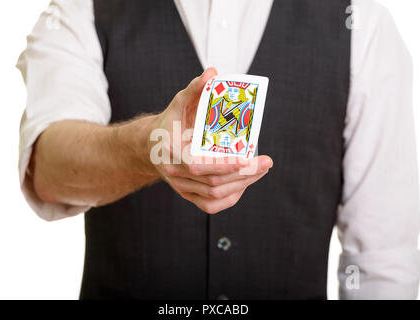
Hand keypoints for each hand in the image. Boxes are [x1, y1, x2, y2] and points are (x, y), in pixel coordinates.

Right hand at [151, 68, 272, 213]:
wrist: (153, 147)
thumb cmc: (169, 124)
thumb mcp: (178, 105)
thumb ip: (194, 89)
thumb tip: (212, 73)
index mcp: (170, 154)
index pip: (197, 166)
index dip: (223, 165)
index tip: (247, 158)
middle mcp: (175, 175)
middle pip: (212, 184)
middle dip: (243, 174)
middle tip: (266, 162)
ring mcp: (182, 188)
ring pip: (215, 195)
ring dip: (242, 184)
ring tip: (261, 169)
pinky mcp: (189, 195)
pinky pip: (212, 204)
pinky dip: (232, 197)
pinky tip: (244, 182)